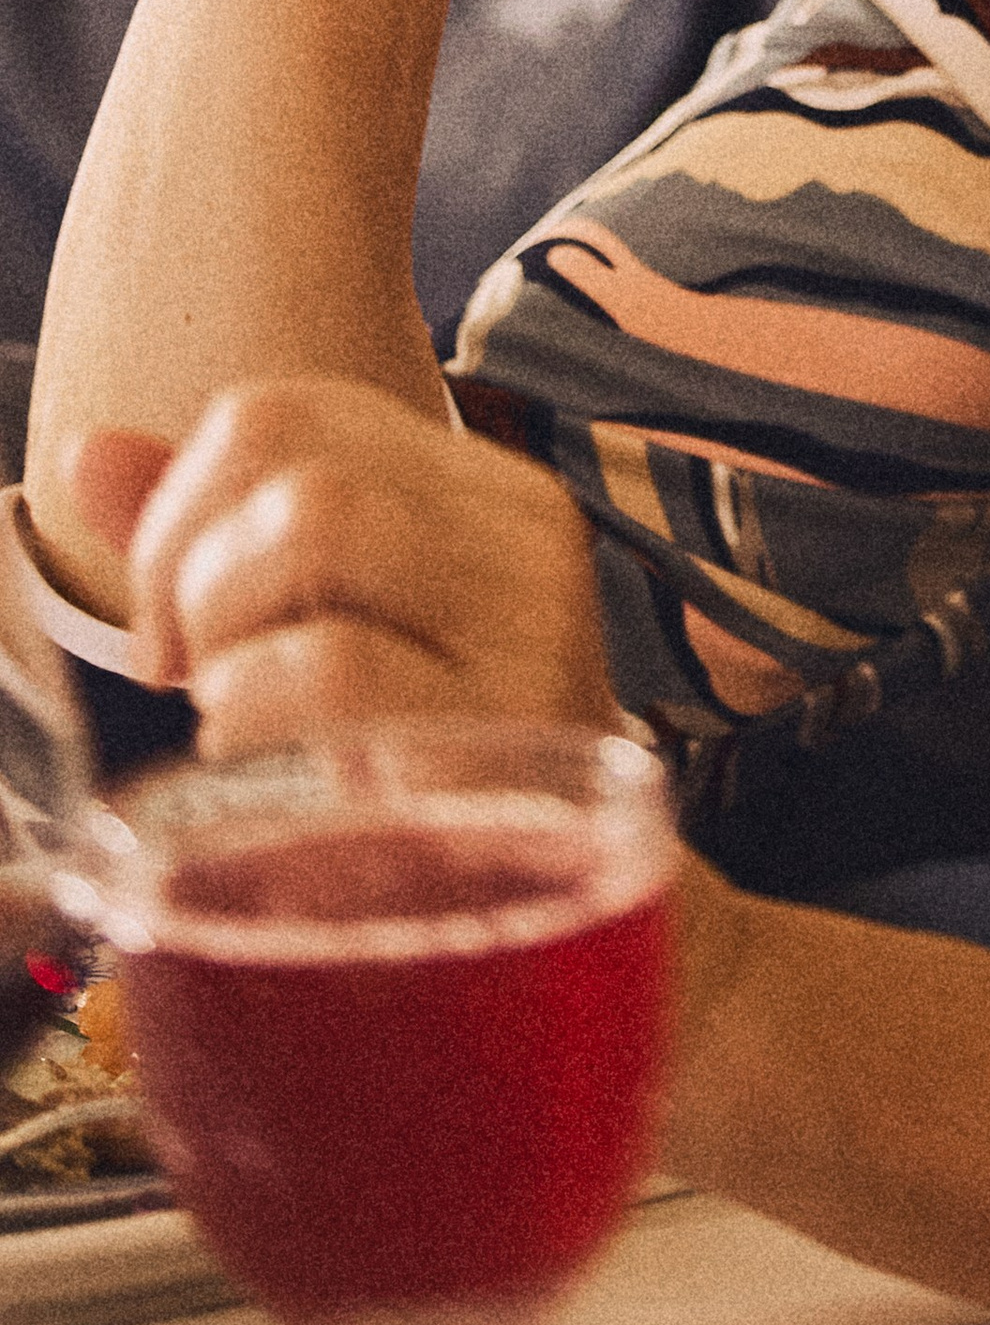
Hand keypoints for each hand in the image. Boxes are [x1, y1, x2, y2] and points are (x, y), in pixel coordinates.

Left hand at [73, 378, 624, 754]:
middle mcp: (522, 529)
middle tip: (190, 679)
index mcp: (480, 489)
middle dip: (184, 569)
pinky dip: (259, 715)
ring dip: (226, 633)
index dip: (181, 509)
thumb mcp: (329, 632)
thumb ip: (212, 539)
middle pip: (285, 452)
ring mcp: (530, 621)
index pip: (283, 410)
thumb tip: (88, 455)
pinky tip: (281, 775)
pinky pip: (333, 665)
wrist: (566, 914)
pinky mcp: (514, 727)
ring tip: (243, 716)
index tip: (172, 631)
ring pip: (313, 517)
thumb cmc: (430, 773)